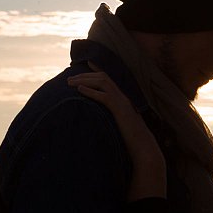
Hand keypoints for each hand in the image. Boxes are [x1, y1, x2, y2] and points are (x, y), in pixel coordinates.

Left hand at [68, 63, 165, 199]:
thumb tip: (101, 118)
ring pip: (102, 83)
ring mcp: (122, 102)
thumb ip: (113, 117)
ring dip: (85, 80)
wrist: (143, 148)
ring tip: (70, 83)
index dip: (97, 70)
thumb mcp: (121, 125)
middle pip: (103, 78)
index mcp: (123, 99)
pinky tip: (80, 90)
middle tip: (69, 79)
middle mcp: (123, 97)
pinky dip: (91, 92)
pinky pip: (103, 96)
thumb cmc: (133, 141)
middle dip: (85, 76)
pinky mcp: (119, 110)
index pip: (109, 80)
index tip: (87, 64)